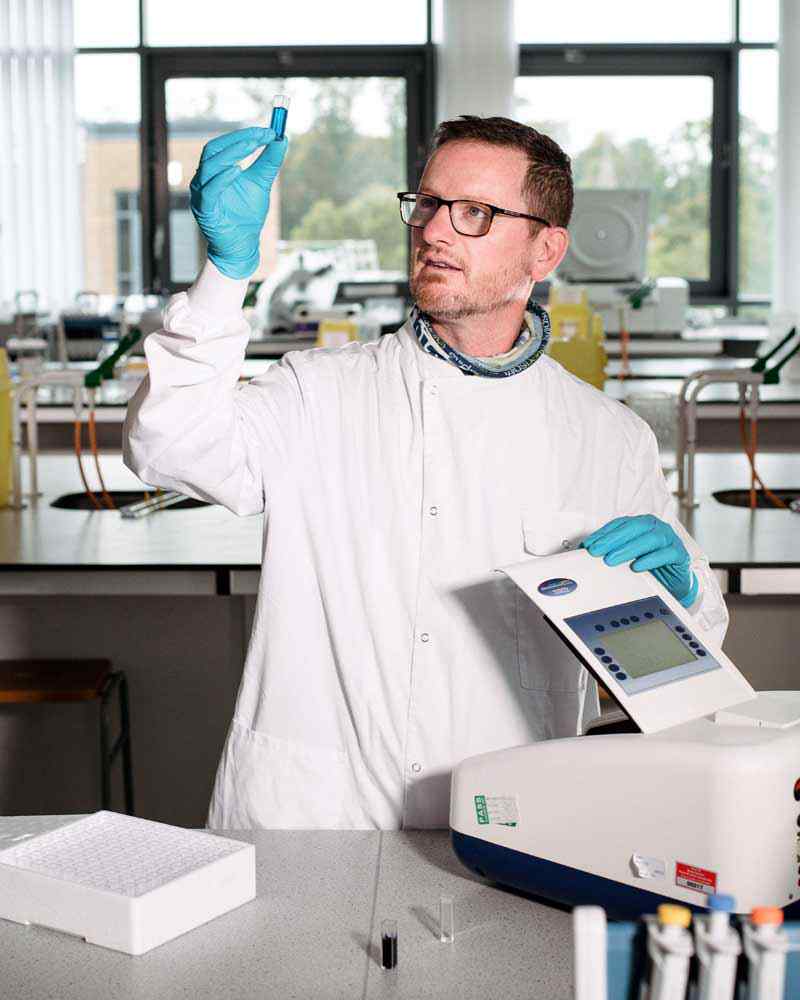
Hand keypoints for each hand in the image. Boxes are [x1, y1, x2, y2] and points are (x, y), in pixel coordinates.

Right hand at [189, 127, 287, 279]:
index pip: (224, 144)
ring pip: (210, 167)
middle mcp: (204, 178)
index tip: (269, 131)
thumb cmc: (247, 216)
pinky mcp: (204, 210)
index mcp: (215, 170)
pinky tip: (237, 170)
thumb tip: (282, 139)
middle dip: (238, 141)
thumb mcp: (261, 184)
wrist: (241, 246)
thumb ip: (268, 163)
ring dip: (232, 154)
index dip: (245, 135)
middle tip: (261, 136)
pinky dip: (222, 179)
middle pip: (214, 150)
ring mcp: (201, 194)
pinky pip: (210, 191)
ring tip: (252, 146)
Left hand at [581, 515, 698, 606]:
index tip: (588, 544)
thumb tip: (587, 550)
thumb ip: (613, 550)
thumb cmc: (650, 565)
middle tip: (596, 552)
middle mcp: (656, 527)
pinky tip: (636, 566)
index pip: (620, 524)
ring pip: (650, 539)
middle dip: (612, 540)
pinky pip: (666, 554)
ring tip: (611, 560)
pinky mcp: (680, 554)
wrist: (675, 582)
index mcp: (643, 524)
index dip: (603, 533)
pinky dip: (650, 559)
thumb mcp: (629, 556)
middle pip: (634, 528)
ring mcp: (670, 539)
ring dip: (628, 549)